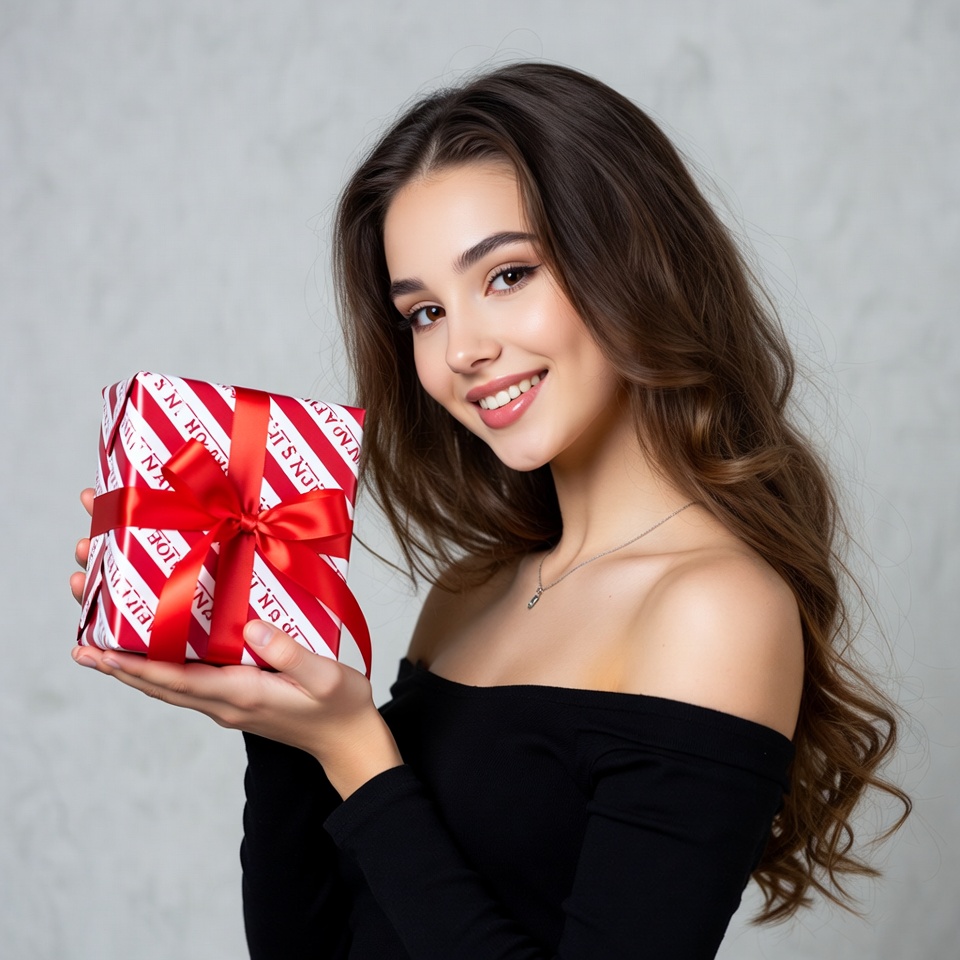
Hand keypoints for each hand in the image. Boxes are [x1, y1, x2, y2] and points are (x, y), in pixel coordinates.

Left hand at [70, 489, 400, 797]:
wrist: (349, 743)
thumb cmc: (342, 707)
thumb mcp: (325, 675)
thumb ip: (289, 652)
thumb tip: (249, 626)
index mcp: (242, 694)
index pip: (176, 680)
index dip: (134, 666)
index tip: (97, 653)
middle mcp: (225, 703)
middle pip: (159, 686)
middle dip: (118, 667)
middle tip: (80, 647)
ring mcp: (228, 705)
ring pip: (168, 688)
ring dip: (132, 671)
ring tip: (101, 652)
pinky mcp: (236, 701)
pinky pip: (186, 686)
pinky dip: (159, 672)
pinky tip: (152, 657)